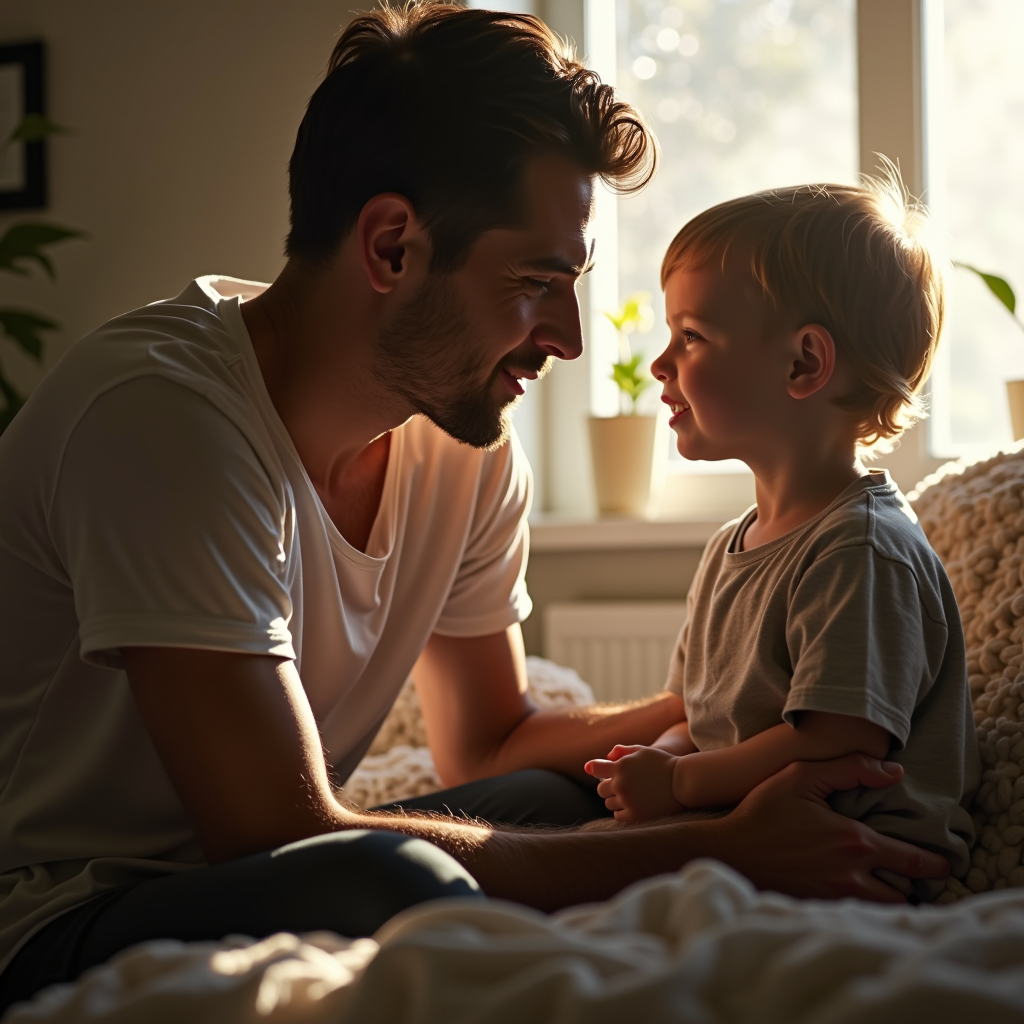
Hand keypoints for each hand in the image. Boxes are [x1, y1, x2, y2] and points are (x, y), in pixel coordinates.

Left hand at [585, 744, 683, 821]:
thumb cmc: (663, 764)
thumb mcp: (643, 751)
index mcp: (621, 766)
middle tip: (624, 787)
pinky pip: (618, 816)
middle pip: (601, 790)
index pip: (596, 768)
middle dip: (610, 788)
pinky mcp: (634, 816)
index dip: (593, 769)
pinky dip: (623, 812)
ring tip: (633, 797)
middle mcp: (621, 783)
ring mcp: (627, 800)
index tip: (591, 770)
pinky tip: (634, 806)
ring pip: (609, 804)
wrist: (683, 783)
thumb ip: (623, 751)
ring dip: (617, 801)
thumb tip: (607, 757)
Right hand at [708, 755, 950, 902]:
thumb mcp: (801, 776)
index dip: (934, 865)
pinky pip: (859, 917)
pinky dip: (867, 910)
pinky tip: (860, 898)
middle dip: (913, 886)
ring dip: (892, 900)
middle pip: (905, 894)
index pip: (913, 861)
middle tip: (914, 877)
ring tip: (891, 888)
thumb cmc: (763, 812)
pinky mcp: (821, 911)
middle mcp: (853, 875)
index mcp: (854, 842)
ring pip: (885, 910)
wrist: (730, 852)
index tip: (943, 864)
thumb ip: (850, 768)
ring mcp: (836, 898)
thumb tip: (894, 771)